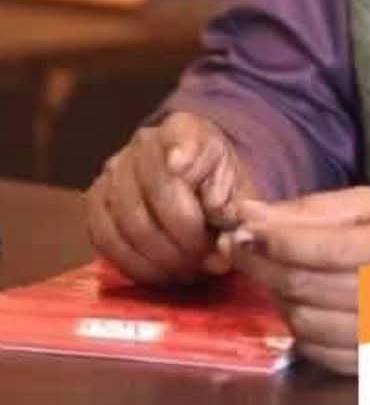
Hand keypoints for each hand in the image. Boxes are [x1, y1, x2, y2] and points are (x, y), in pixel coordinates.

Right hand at [85, 111, 254, 285]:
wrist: (191, 180)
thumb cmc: (217, 184)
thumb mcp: (238, 184)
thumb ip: (235, 198)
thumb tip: (220, 212)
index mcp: (184, 128)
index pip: (183, 138)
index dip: (184, 153)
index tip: (185, 172)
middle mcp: (142, 144)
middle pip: (159, 194)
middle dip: (189, 238)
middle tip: (212, 261)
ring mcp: (113, 173)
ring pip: (131, 224)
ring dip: (165, 258)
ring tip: (192, 272)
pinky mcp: (95, 203)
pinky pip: (107, 241)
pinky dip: (137, 266)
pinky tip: (163, 276)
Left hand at [223, 186, 369, 375]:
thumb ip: (315, 209)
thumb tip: (250, 214)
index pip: (317, 248)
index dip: (269, 238)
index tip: (242, 226)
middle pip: (303, 286)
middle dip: (259, 264)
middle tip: (241, 245)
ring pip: (303, 321)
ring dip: (276, 296)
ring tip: (274, 272)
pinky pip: (316, 351)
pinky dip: (296, 326)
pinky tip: (300, 301)